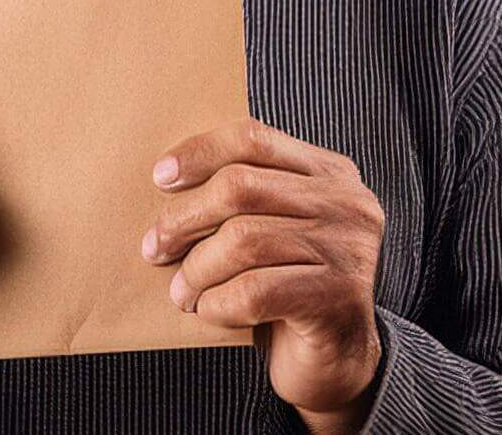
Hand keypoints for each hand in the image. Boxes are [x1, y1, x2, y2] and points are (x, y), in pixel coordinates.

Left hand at [140, 118, 385, 428]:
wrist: (338, 361)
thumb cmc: (290, 287)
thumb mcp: (276, 227)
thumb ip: (246, 196)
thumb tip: (167, 178)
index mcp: (331, 173)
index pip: (253, 139)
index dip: (200, 153)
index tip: (160, 178)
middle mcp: (346, 204)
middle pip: (240, 186)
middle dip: (185, 218)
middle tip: (154, 247)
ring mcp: (346, 250)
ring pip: (242, 240)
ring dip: (197, 269)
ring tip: (181, 291)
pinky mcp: (335, 298)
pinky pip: (254, 291)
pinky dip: (218, 302)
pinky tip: (208, 311)